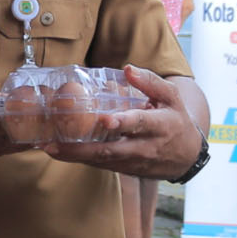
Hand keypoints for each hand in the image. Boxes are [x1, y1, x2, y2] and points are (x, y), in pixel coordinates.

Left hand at [42, 66, 203, 179]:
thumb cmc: (176, 119)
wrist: (187, 156)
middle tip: (56, 144)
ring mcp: (134, 161)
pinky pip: (102, 165)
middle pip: (111, 150)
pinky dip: (81, 160)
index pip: (140, 123)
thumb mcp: (171, 96)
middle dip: (82, 149)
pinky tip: (60, 152)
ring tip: (50, 148)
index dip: (123, 122)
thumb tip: (128, 68)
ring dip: (75, 156)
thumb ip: (150, 81)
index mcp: (159, 125)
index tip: (105, 119)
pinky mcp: (126, 169)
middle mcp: (145, 147)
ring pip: (102, 161)